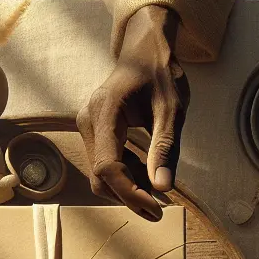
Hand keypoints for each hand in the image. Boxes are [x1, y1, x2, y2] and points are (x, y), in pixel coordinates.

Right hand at [78, 4, 187, 219]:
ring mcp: (87, 126)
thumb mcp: (171, 109)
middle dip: (129, 196)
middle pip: (100, 176)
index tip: (156, 209)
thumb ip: (165, 147)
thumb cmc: (160, 74)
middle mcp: (88, 120)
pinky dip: (126, 174)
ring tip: (158, 185)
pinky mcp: (93, 130)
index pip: (108, 167)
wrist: (144, 50)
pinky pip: (104, 162)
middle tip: (161, 208)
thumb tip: (162, 188)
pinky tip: (147, 170)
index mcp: (105, 112)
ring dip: (128, 186)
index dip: (130, 193)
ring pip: (100, 174)